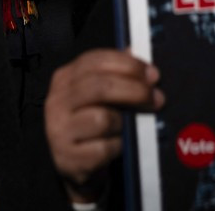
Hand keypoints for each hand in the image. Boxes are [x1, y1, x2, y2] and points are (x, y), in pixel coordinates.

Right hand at [44, 49, 163, 202]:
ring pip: (103, 118)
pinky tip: (119, 144)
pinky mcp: (68, 157)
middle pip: (101, 87)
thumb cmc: (88, 123)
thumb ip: (112, 72)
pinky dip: (118, 146)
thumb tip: (135, 51)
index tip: (152, 74)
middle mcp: (57, 101)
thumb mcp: (95, 94)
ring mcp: (59, 129)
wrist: (71, 163)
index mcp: (65, 78)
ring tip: (131, 126)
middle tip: (156, 98)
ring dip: (125, 123)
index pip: (95, 61)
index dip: (128, 65)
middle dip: (135, 90)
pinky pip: (104, 148)